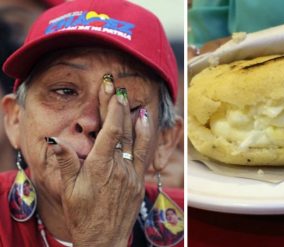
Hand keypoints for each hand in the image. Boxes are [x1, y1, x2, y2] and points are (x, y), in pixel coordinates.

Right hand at [48, 83, 151, 245]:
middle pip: (121, 130)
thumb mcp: (69, 190)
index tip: (111, 90)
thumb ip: (65, 163)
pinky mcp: (139, 180)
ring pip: (135, 139)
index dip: (111, 108)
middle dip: (119, 105)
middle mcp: (119, 167)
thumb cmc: (83, 215)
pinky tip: (145, 123)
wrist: (104, 238)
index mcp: (100, 167)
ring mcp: (132, 174)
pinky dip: (145, 135)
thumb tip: (55, 140)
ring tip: (133, 99)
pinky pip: (144, 153)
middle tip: (116, 86)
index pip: (109, 130)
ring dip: (134, 117)